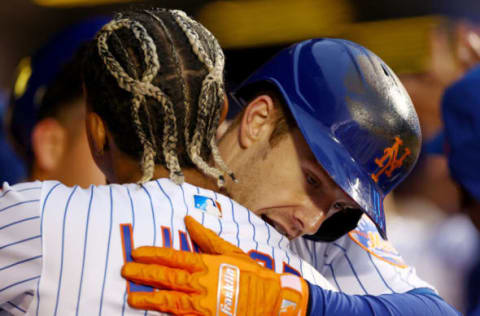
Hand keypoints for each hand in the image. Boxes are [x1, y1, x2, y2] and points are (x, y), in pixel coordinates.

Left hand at [122, 216, 309, 315]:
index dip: (154, 255)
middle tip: (125, 271)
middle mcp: (202, 284)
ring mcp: (203, 306)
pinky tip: (154, 313)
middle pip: (168, 278)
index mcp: (207, 265)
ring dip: (149, 298)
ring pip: (170, 301)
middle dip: (144, 274)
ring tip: (131, 297)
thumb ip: (207, 238)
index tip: (136, 253)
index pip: (174, 258)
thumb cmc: (252, 275)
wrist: (272, 303)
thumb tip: (188, 221)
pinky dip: (168, 315)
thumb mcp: (231, 252)